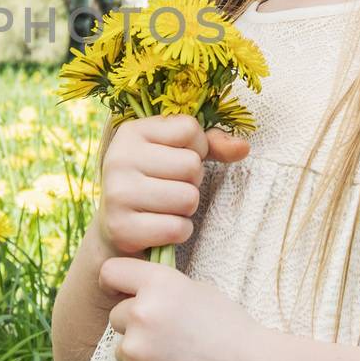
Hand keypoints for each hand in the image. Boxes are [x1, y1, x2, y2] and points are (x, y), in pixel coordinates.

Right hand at [98, 115, 249, 258]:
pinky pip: (177, 228)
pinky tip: (160, 227)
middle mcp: (118, 158)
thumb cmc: (153, 183)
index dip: (196, 149)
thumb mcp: (176, 153)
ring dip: (186, 209)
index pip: (190, 129)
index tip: (176, 160)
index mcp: (131, 132)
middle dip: (191, 182)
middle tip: (170, 188)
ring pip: (187, 198)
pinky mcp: (121, 228)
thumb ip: (211, 144)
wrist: (115, 228)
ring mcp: (116, 194)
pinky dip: (178, 231)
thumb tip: (244, 147)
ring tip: (165, 207)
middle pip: (191, 165)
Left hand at [98, 255, 276, 360]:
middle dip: (136, 326)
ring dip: (141, 356)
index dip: (117, 284)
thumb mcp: (199, 291)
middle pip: (117, 316)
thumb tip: (134, 290)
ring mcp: (135, 351)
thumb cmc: (232, 331)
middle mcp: (141, 313)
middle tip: (170, 338)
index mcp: (158, 284)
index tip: (121, 293)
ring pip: (122, 350)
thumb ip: (162, 288)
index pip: (110, 272)